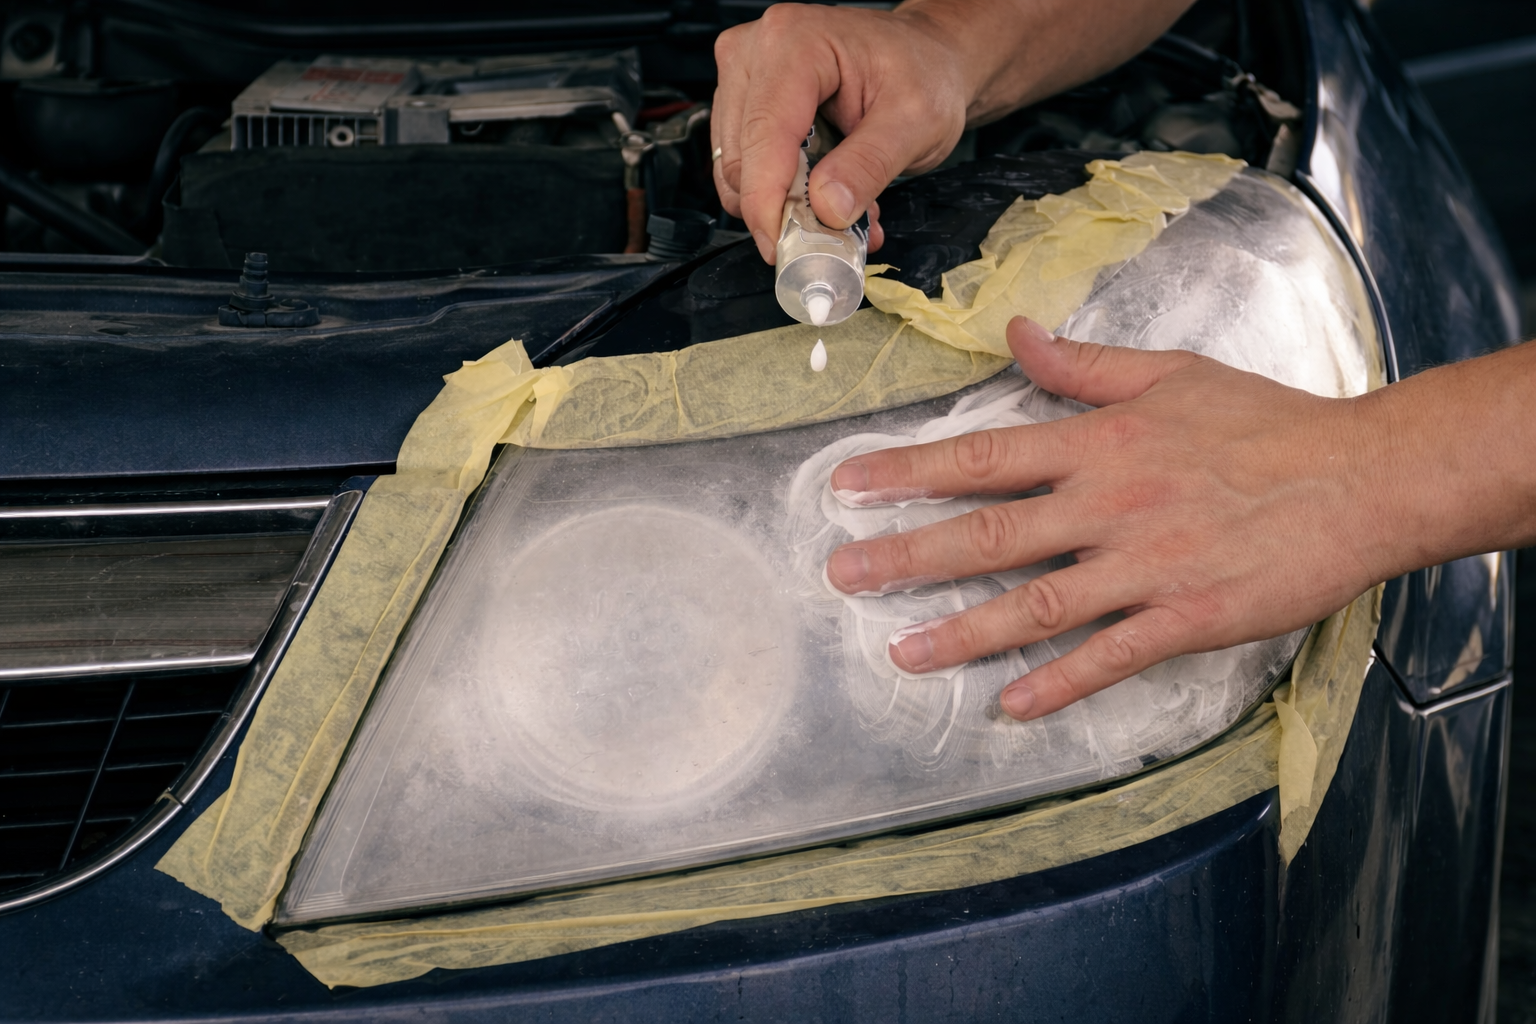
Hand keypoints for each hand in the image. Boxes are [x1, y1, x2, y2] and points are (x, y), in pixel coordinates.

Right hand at [712, 3, 967, 260]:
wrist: (925, 57)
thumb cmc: (923, 72)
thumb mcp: (916, 121)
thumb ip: (869, 164)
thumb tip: (826, 209)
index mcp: (795, 43)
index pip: (764, 135)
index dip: (766, 201)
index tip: (781, 246)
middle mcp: (755, 53)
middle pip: (741, 158)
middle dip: (781, 207)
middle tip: (833, 228)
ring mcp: (743, 77)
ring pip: (735, 170)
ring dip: (782, 203)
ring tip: (837, 202)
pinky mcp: (742, 103)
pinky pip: (743, 168)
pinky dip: (778, 194)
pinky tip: (820, 191)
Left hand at [823, 316, 1394, 721]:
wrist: (1361, 478)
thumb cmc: (1266, 423)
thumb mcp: (1170, 374)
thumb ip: (1083, 365)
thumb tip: (1014, 335)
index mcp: (1100, 443)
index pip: (982, 456)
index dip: (908, 470)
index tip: (848, 485)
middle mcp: (1108, 505)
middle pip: (987, 536)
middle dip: (907, 557)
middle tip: (842, 577)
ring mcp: (1145, 567)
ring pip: (1034, 606)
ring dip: (961, 633)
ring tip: (902, 654)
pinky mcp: (1185, 618)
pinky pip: (1107, 658)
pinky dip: (1058, 684)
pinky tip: (1011, 705)